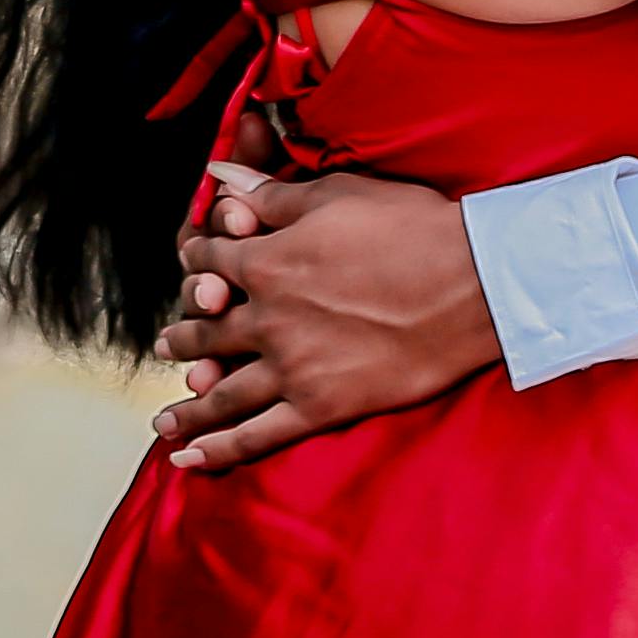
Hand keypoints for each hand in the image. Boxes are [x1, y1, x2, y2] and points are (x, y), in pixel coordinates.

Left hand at [146, 169, 502, 471]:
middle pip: (206, 329)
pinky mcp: (321, 407)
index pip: (209, 261)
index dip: (197, 260)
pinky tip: (187, 461)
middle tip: (166, 343)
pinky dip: (218, 450)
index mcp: (266, 262)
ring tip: (164, 417)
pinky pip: (256, 437)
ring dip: (187, 404)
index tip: (193, 266)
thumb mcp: (335, 194)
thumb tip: (221, 177)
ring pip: (221, 390)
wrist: (473, 283)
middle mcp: (267, 319)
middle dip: (183, 334)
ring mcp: (292, 368)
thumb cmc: (411, 227)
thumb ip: (270, 194)